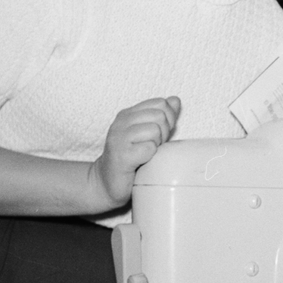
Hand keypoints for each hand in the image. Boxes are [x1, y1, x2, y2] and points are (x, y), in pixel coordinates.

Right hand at [88, 96, 179, 211]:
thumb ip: (163, 116)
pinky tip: (141, 162)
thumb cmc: (131, 159)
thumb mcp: (149, 134)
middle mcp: (121, 122)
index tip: (159, 135)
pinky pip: (149, 148)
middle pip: (160, 115)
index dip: (168, 119)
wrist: (107, 182)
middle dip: (164, 133)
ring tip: (145, 154)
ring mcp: (119, 137)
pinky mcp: (121, 155)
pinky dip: (150, 157)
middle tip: (152, 147)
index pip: (160, 103)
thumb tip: (175, 100)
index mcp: (129, 114)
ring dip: (156, 145)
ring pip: (155, 130)